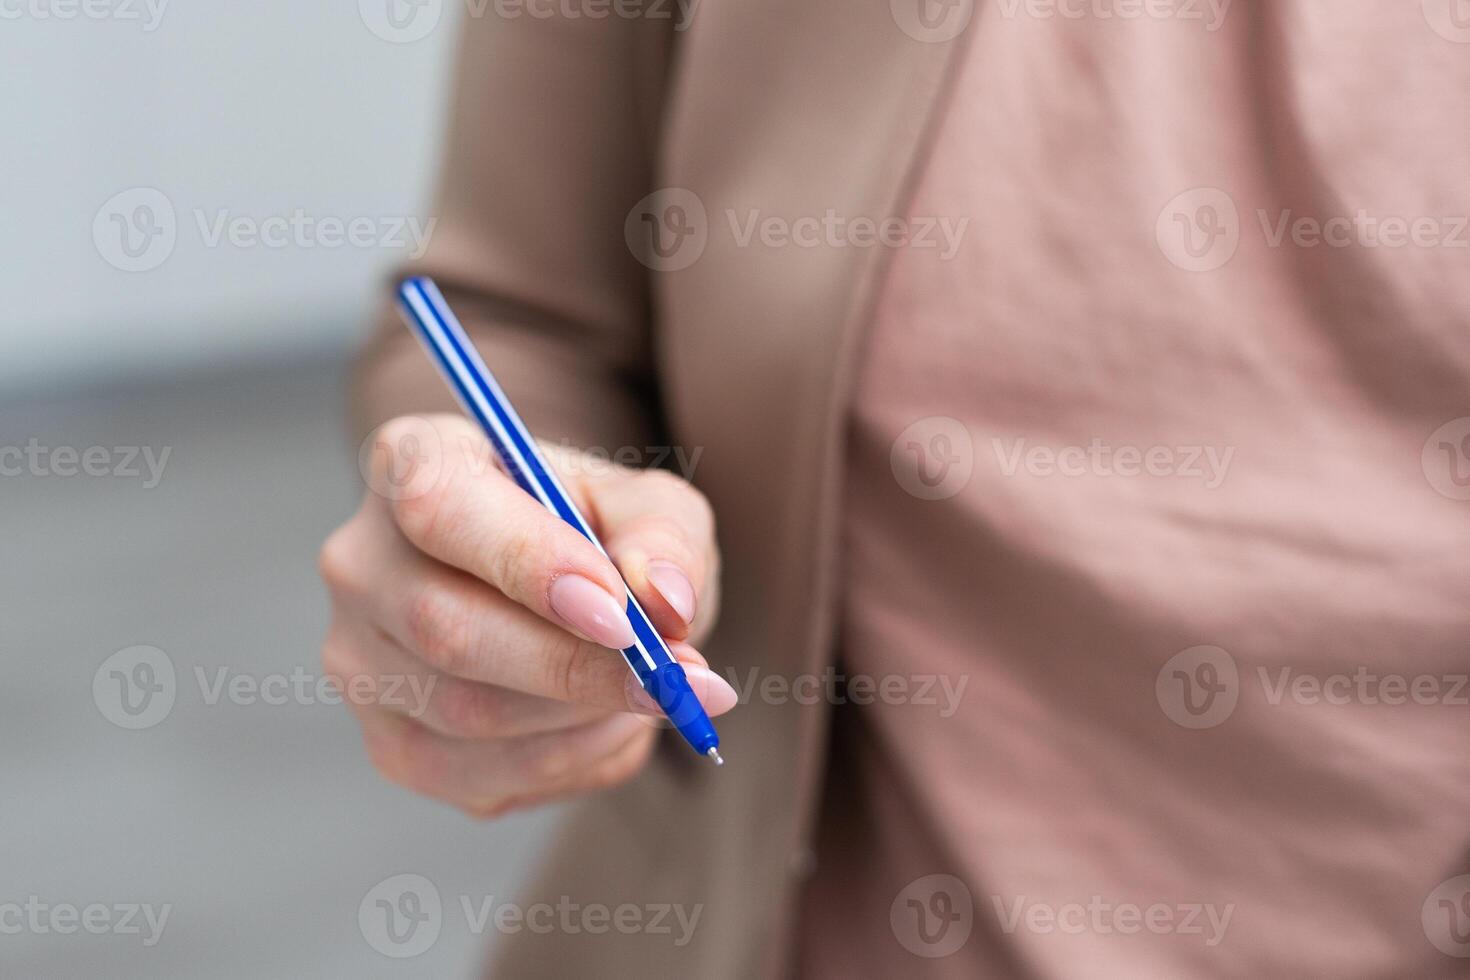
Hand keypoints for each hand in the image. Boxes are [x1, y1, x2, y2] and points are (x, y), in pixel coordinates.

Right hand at [318, 413, 735, 817]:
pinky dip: (571, 760)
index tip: (621, 615)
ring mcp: (361, 662)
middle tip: (674, 680)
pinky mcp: (391, 744)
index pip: (440, 509)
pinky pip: (482, 777)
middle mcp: (361, 562)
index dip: (529, 566)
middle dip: (575, 667)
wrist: (559, 586)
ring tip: (653, 691)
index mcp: (412, 460)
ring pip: (468, 715)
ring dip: (583, 717)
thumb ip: (663, 536)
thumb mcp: (646, 504)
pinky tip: (611, 723)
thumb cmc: (595, 530)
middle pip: (445, 630)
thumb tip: (666, 603)